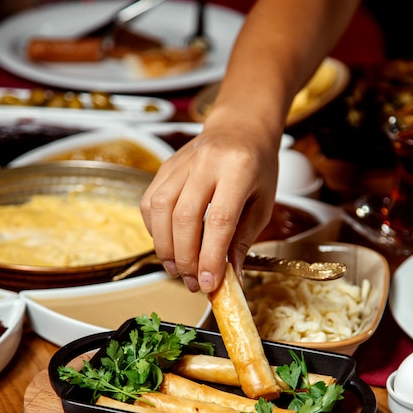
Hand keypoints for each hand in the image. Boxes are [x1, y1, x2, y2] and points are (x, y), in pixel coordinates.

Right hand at [141, 124, 278, 292]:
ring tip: (177, 270)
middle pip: (185, 218)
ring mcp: (181, 163)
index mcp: (238, 169)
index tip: (209, 284)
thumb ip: (244, 240)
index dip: (210, 257)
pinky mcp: (165, 167)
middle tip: (193, 282)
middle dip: (186, 258)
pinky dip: (155, 230)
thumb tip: (230, 277)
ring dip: (165, 248)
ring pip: (161, 210)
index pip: (219, 220)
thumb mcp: (263, 203)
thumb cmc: (257, 167)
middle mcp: (206, 163)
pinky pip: (150, 202)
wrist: (240, 127)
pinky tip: (167, 245)